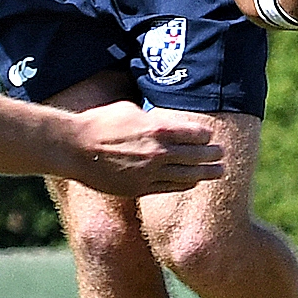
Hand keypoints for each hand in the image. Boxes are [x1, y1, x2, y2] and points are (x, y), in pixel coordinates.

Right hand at [64, 101, 224, 195]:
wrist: (74, 148)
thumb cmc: (100, 123)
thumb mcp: (130, 109)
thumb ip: (153, 118)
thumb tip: (165, 119)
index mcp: (158, 130)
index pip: (195, 134)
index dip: (206, 135)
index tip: (210, 136)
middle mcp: (158, 153)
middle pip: (196, 155)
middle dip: (213, 155)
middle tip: (223, 154)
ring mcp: (149, 173)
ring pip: (187, 175)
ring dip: (206, 173)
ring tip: (219, 172)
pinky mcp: (139, 188)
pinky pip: (169, 188)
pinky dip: (184, 184)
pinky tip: (192, 182)